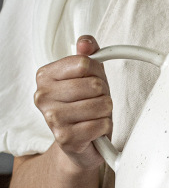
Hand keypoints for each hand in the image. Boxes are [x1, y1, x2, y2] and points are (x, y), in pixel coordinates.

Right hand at [33, 35, 110, 173]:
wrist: (80, 144)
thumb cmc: (84, 108)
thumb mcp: (88, 77)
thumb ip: (88, 55)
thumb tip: (86, 43)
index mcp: (45, 76)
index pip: (84, 63)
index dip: (97, 74)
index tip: (92, 84)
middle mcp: (43, 96)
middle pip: (94, 85)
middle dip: (103, 95)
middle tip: (95, 104)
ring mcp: (52, 118)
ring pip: (101, 105)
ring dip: (106, 113)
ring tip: (95, 117)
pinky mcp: (66, 138)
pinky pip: (102, 125)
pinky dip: (105, 127)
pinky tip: (95, 130)